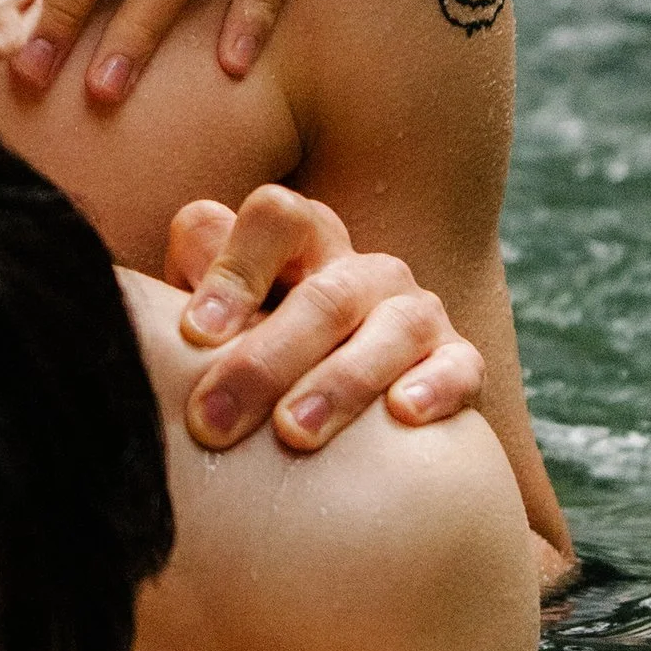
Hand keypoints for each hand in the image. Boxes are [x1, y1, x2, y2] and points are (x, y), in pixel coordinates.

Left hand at [164, 184, 483, 453]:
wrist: (329, 415)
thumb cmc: (252, 358)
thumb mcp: (215, 323)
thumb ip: (197, 287)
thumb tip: (191, 270)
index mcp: (300, 239)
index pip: (275, 216)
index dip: (233, 268)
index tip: (194, 333)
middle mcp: (361, 267)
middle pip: (323, 292)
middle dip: (266, 359)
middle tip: (213, 421)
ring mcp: (413, 311)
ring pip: (391, 327)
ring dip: (341, 382)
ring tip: (294, 433)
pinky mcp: (459, 361)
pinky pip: (459, 366)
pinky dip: (437, 387)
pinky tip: (405, 416)